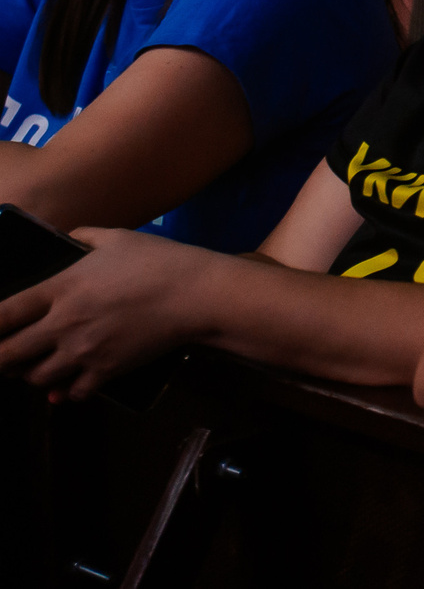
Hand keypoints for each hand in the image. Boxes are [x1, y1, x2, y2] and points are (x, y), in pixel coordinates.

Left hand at [0, 228, 212, 399]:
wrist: (196, 294)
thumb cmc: (159, 260)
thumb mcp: (118, 238)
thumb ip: (84, 237)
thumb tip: (68, 239)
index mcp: (60, 288)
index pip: (3, 315)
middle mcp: (64, 324)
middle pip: (8, 355)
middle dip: (1, 358)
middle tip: (5, 355)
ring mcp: (84, 351)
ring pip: (36, 378)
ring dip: (33, 374)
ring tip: (38, 367)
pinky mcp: (107, 370)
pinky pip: (74, 393)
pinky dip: (68, 392)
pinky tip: (69, 385)